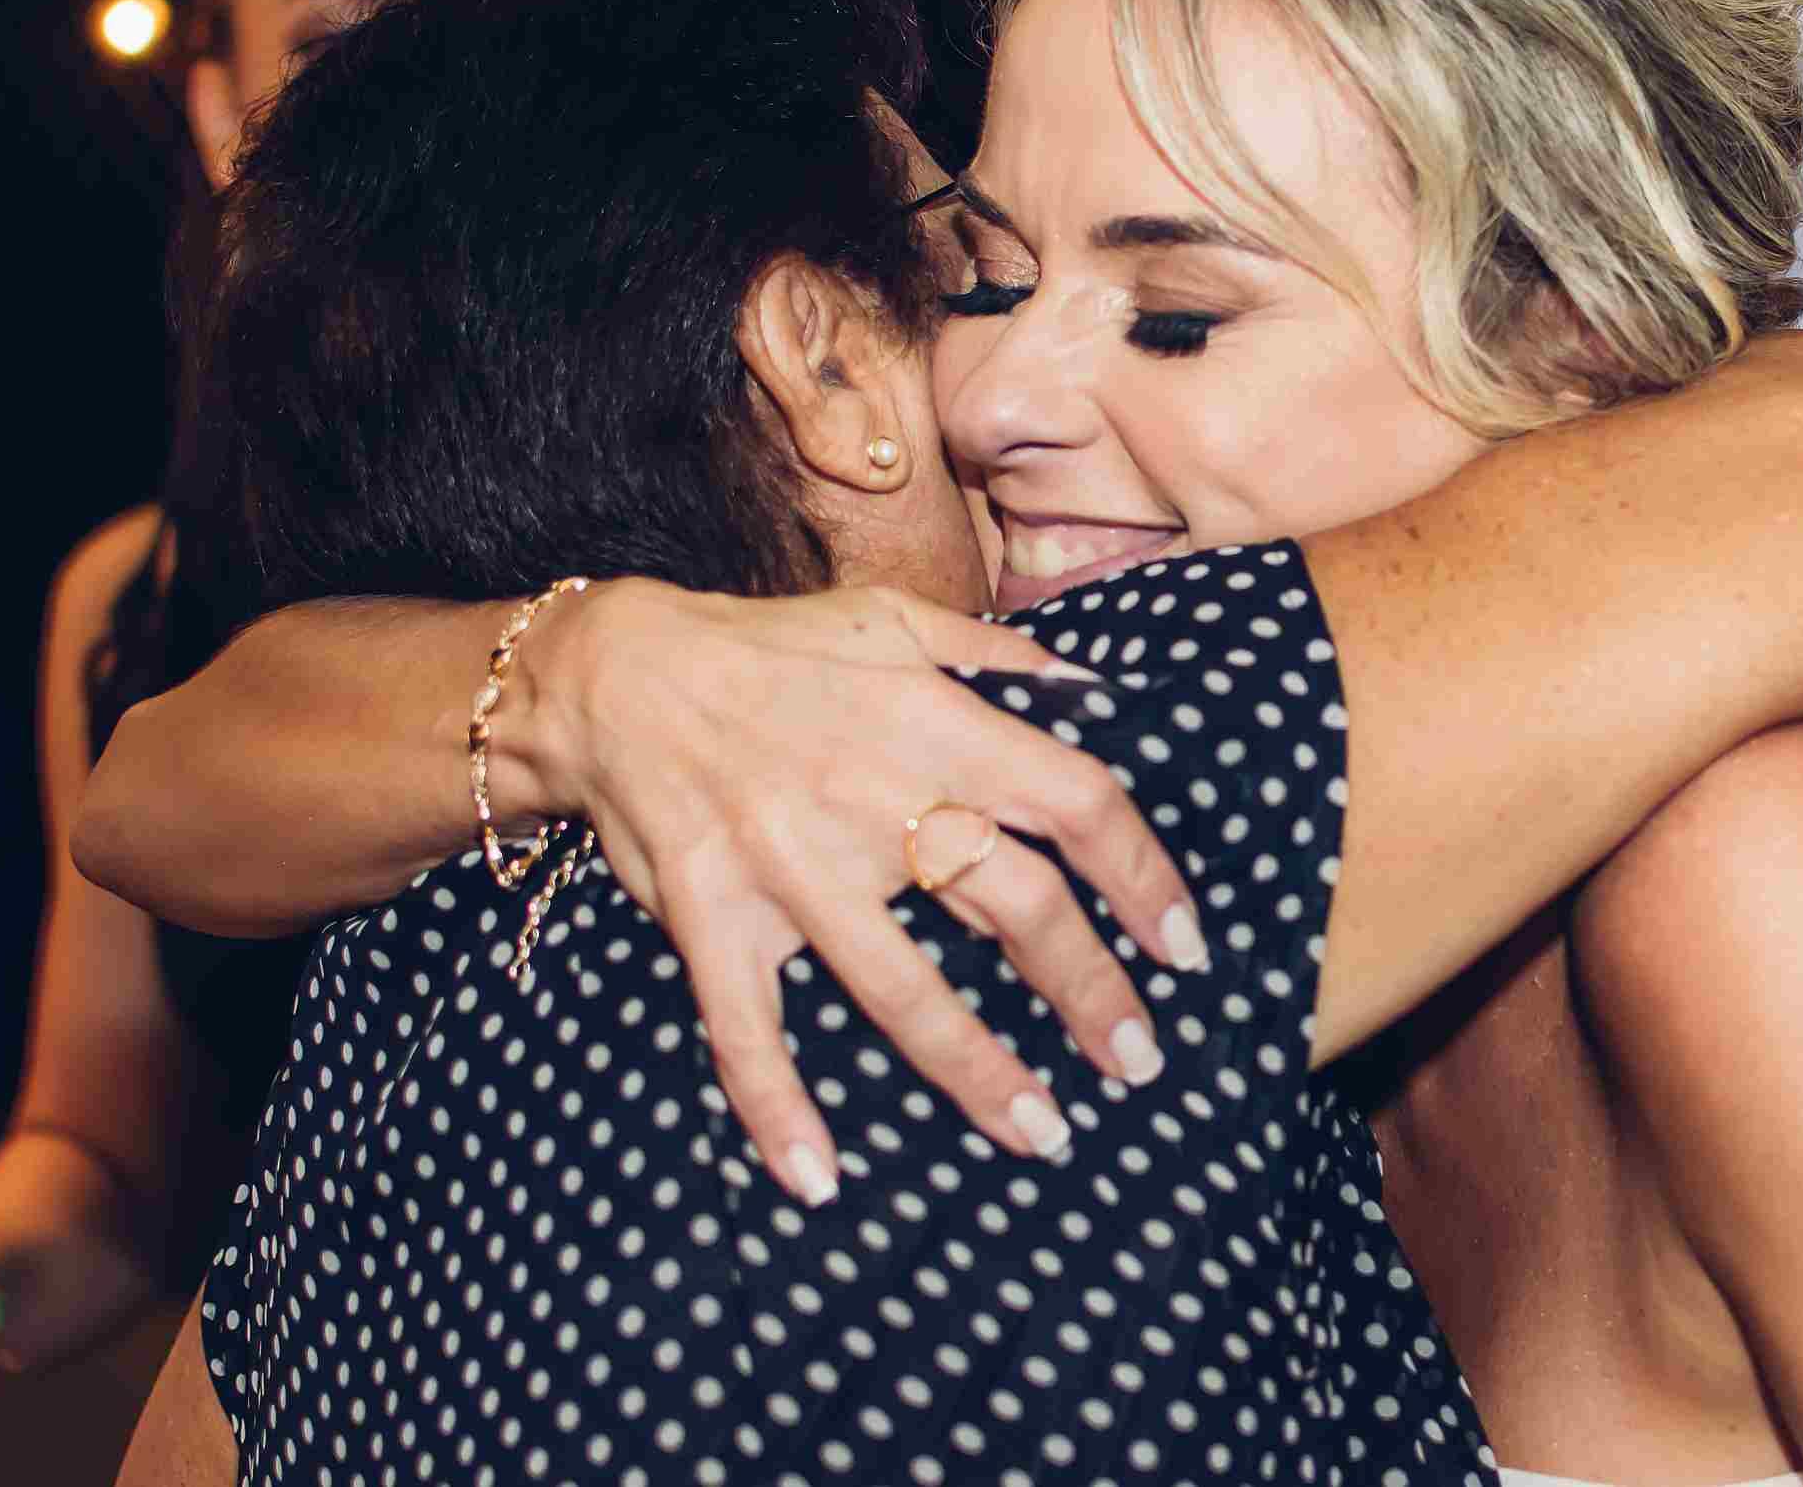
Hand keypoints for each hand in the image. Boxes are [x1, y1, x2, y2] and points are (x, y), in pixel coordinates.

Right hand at [515, 579, 1205, 1204]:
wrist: (617, 673)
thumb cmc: (770, 650)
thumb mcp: (893, 621)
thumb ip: (999, 657)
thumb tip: (1099, 693)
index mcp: (934, 724)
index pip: (1075, 801)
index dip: (1143, 877)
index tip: (1185, 947)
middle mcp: (873, 797)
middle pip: (1015, 905)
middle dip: (1089, 990)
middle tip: (1137, 1060)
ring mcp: (790, 865)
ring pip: (900, 986)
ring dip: (978, 1069)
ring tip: (1043, 1133)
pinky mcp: (711, 918)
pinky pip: (746, 1029)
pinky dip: (776, 1108)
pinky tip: (817, 1180)